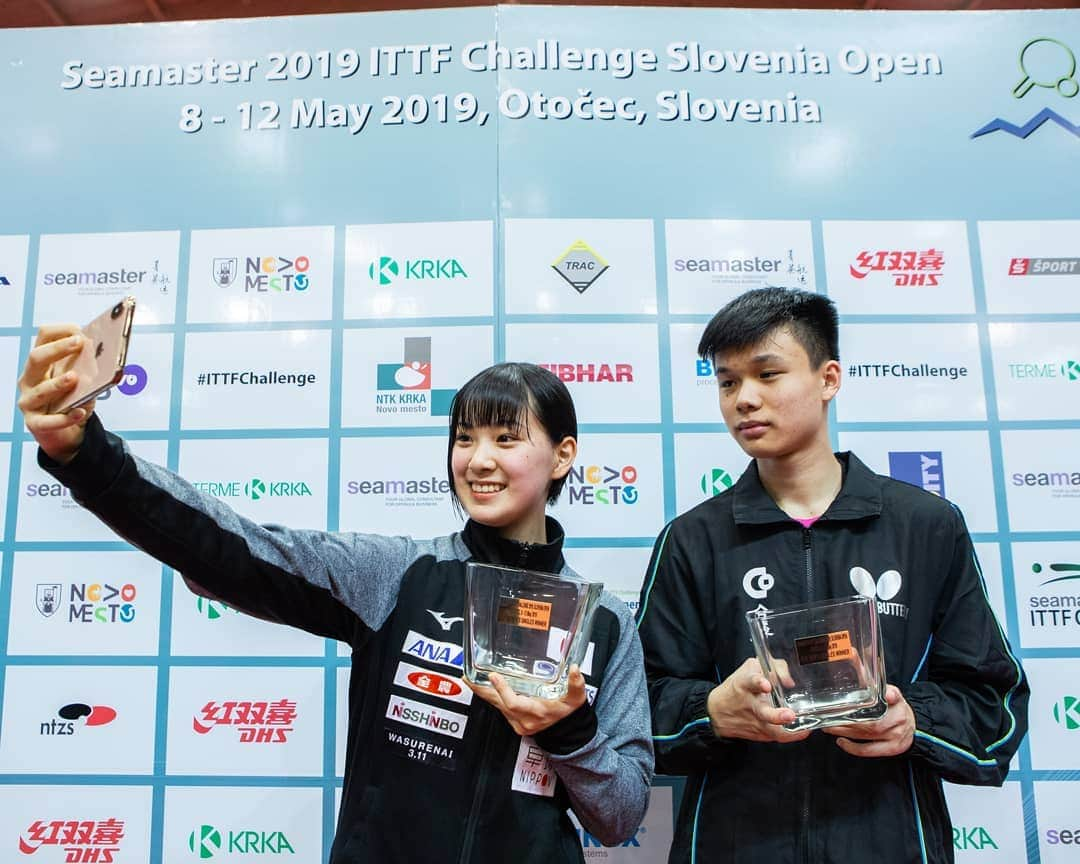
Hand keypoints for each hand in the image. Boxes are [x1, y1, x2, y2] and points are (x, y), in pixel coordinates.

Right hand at [17, 325, 93, 463]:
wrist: (67, 434)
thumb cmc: (72, 401)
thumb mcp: (81, 382)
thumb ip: (88, 368)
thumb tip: (104, 354)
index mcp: (41, 364)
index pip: (43, 338)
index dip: (61, 332)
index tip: (80, 331)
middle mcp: (30, 379)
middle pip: (36, 358)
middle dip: (58, 349)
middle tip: (79, 343)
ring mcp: (29, 401)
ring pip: (40, 390)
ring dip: (58, 382)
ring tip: (75, 378)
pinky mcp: (35, 423)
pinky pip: (48, 421)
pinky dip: (65, 417)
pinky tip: (80, 412)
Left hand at [464, 665, 586, 736]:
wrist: (566, 730)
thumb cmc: (568, 711)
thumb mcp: (576, 699)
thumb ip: (576, 684)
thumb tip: (575, 669)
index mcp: (537, 712)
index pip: (514, 704)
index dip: (503, 690)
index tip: (494, 676)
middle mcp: (524, 719)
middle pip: (498, 704)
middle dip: (482, 691)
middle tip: (468, 677)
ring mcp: (517, 721)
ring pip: (496, 705)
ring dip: (483, 692)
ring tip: (469, 678)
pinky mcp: (513, 720)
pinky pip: (498, 706)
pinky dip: (490, 695)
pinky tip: (480, 685)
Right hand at [707, 657, 810, 743]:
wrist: (717, 712)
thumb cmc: (737, 688)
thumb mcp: (751, 668)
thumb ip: (775, 668)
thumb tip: (790, 681)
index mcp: (745, 685)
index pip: (750, 681)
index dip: (758, 682)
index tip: (766, 685)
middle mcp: (750, 705)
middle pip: (763, 712)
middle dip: (776, 715)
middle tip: (789, 715)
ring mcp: (755, 722)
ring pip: (771, 730)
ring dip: (786, 731)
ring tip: (802, 730)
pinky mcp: (760, 734)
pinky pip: (777, 737)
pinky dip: (791, 735)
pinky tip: (802, 732)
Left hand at [822, 685, 914, 757]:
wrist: (912, 727)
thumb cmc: (895, 708)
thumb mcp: (889, 692)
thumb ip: (874, 683)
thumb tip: (856, 664)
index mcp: (897, 701)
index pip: (893, 696)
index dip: (887, 695)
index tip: (878, 695)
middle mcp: (898, 719)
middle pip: (872, 721)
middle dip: (847, 720)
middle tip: (829, 716)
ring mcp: (895, 736)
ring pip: (867, 735)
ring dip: (844, 732)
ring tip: (828, 727)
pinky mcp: (891, 749)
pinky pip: (869, 750)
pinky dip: (853, 748)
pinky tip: (841, 741)